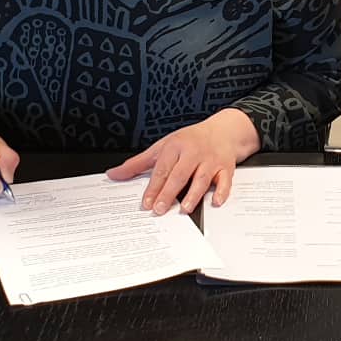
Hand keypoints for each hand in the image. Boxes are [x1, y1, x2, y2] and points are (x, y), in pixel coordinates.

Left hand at [107, 108, 259, 214]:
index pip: (162, 169)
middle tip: (160, 209)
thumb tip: (114, 174)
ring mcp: (210, 160)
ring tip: (184, 209)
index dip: (154, 187)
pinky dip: (222, 192)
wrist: (222, 131)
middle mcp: (193, 153)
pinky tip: (216, 202)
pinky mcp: (226, 168)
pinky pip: (225, 181)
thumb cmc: (189, 141)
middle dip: (169, 193)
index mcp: (175, 147)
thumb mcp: (162, 147)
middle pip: (180, 174)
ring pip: (202, 178)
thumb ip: (138, 163)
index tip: (146, 202)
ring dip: (193, 194)